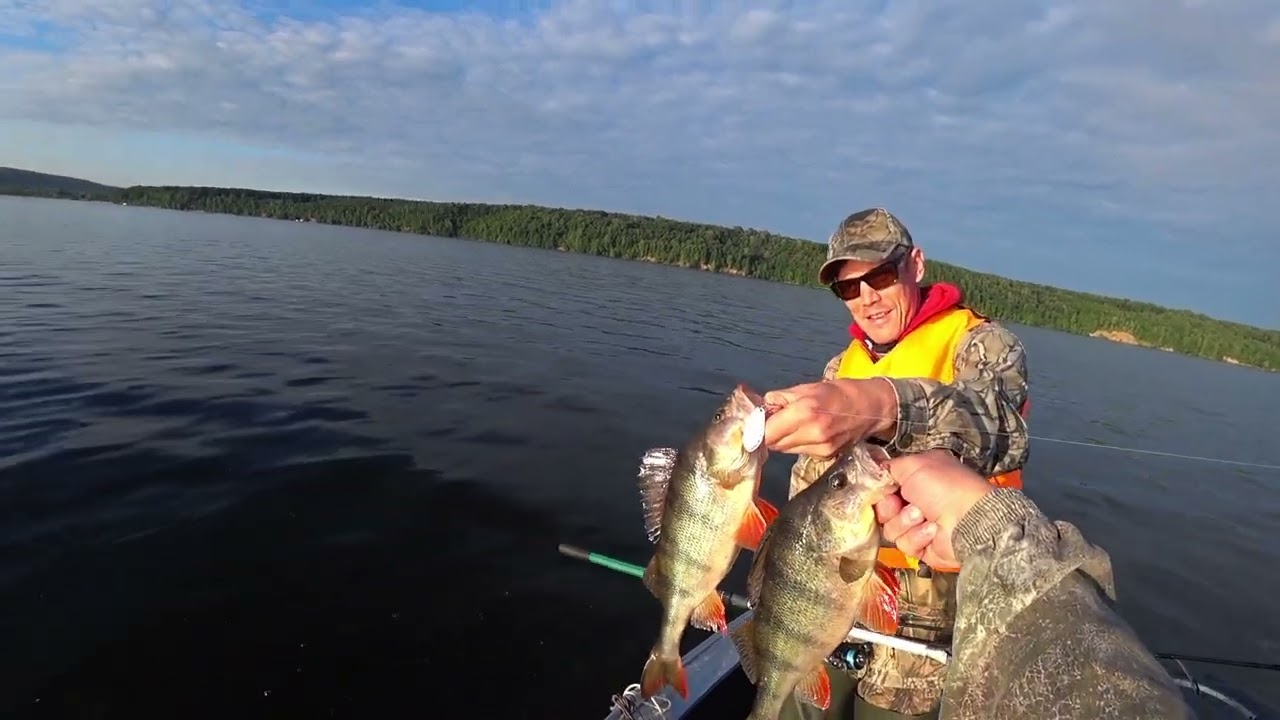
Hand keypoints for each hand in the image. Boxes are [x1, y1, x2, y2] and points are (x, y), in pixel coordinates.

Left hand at [762, 378, 897, 456]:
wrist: (871, 407)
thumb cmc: (839, 392)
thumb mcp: (806, 387)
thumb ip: (780, 398)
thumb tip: (760, 408)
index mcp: (805, 411)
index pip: (767, 431)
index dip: (757, 428)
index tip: (755, 422)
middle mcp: (812, 433)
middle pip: (774, 443)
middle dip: (769, 433)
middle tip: (772, 421)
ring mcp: (820, 448)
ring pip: (785, 450)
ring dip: (782, 439)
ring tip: (791, 424)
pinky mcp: (826, 456)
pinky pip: (800, 452)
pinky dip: (796, 443)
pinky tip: (806, 432)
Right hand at [872, 450, 993, 568]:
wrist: (968, 521)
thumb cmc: (945, 487)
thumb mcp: (914, 465)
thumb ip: (890, 466)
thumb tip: (875, 470)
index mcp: (918, 478)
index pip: (885, 486)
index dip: (879, 490)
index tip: (878, 490)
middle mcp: (918, 500)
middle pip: (883, 509)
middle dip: (889, 507)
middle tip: (900, 504)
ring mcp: (920, 525)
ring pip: (891, 529)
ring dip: (905, 522)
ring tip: (923, 516)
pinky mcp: (923, 547)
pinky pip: (905, 544)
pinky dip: (917, 536)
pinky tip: (932, 530)